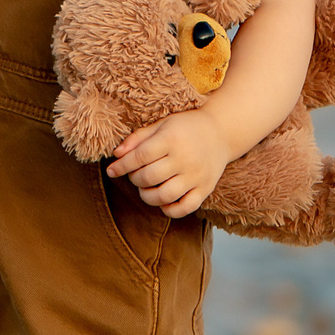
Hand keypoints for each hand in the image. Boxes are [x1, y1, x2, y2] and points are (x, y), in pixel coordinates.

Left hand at [106, 109, 229, 218]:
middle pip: (149, 177)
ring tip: (146, 189)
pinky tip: (163, 201)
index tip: (112, 170)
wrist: (221, 132)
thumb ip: (137, 139)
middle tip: (135, 175)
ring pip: (164, 195)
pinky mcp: (205, 189)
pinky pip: (185, 208)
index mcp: (172, 139)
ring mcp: (196, 176)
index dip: (122, 166)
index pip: (140, 156)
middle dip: (135, 179)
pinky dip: (169, 210)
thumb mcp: (161, 125)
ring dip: (148, 196)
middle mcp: (185, 158)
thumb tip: (116, 155)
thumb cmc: (186, 127)